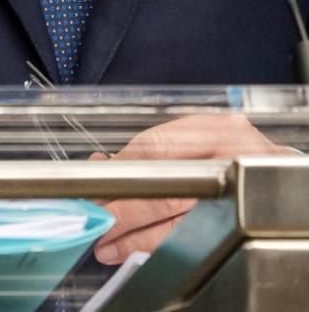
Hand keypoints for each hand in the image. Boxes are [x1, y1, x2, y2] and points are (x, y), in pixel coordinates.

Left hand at [93, 112, 290, 264]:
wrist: (284, 177)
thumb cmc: (239, 155)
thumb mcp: (205, 138)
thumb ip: (159, 150)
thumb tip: (104, 164)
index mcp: (217, 128)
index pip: (156, 146)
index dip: (119, 168)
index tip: (92, 181)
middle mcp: (232, 158)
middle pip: (165, 188)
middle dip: (121, 208)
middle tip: (93, 217)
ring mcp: (241, 193)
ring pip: (178, 221)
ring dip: (134, 235)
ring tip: (106, 242)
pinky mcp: (245, 223)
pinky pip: (194, 239)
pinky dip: (158, 246)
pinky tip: (135, 248)